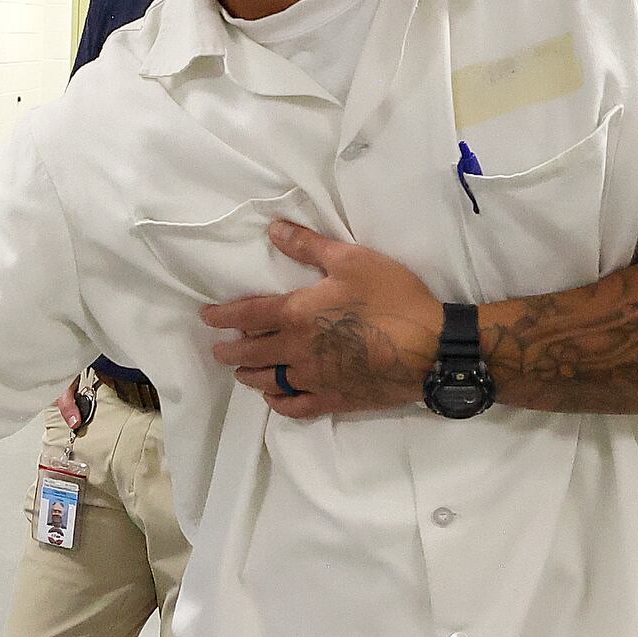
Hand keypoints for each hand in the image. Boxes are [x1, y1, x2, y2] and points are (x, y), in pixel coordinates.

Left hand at [202, 221, 443, 419]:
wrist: (431, 348)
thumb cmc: (392, 298)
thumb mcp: (352, 260)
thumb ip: (309, 246)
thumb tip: (274, 229)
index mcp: (296, 314)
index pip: (247, 315)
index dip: (223, 316)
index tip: (206, 317)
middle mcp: (296, 350)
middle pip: (252, 353)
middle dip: (231, 351)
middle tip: (219, 350)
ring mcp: (314, 379)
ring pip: (268, 382)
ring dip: (250, 376)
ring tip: (241, 372)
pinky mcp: (334, 399)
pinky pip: (296, 407)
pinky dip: (279, 403)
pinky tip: (274, 399)